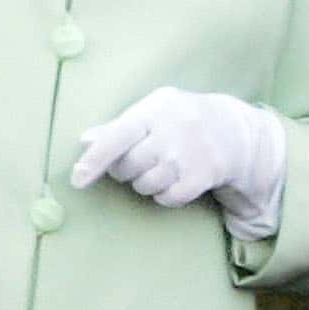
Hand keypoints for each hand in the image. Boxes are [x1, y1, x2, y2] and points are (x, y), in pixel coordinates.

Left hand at [72, 88, 288, 240]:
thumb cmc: (178, 119)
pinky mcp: (201, 178)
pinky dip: (165, 195)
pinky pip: (166, 199)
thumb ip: (118, 127)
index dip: (95, 159)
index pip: (118, 136)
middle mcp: (171, 132)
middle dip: (125, 169)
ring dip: (145, 182)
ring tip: (161, 167)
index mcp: (154, 111)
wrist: (231, 130)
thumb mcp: (151, 111)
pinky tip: (175, 178)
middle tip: (140, 159)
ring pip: (144, 185)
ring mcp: (187, 157)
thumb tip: (85, 140)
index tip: (77, 178)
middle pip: (127, 167)